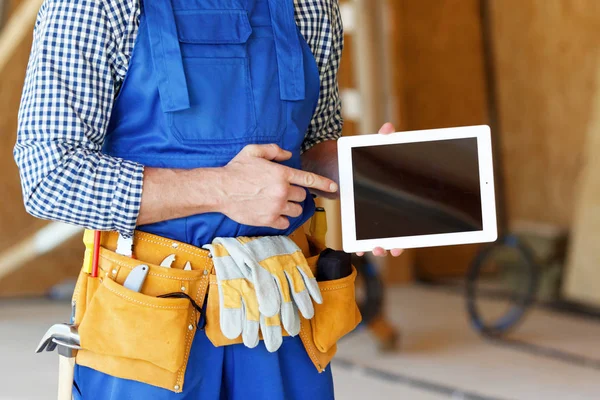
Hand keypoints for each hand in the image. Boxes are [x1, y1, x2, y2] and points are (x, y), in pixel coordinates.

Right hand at [217, 144, 337, 229]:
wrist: (220, 190)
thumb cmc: (236, 170)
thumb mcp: (253, 151)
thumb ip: (274, 150)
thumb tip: (288, 155)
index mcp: (281, 174)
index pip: (309, 179)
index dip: (324, 183)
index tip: (334, 188)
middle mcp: (282, 191)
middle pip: (302, 196)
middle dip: (296, 193)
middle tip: (282, 191)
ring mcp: (276, 207)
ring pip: (296, 210)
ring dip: (291, 206)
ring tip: (277, 202)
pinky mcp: (269, 220)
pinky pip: (286, 223)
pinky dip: (283, 218)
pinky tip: (273, 212)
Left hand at [356, 123, 404, 257]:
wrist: (333, 164)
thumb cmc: (356, 157)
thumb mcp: (369, 148)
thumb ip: (381, 139)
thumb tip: (388, 128)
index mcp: (394, 195)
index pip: (407, 219)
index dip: (409, 233)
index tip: (403, 242)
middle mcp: (385, 209)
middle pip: (396, 233)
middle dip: (395, 245)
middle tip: (391, 249)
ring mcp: (371, 216)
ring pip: (379, 238)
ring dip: (379, 247)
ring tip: (376, 249)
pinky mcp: (356, 218)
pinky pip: (361, 237)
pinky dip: (360, 244)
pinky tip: (358, 249)